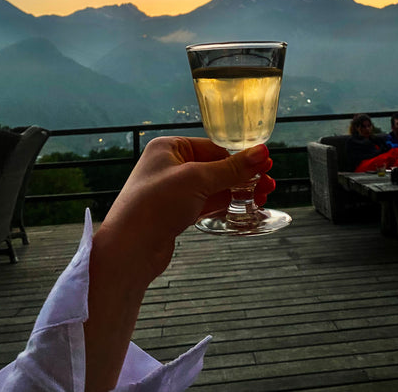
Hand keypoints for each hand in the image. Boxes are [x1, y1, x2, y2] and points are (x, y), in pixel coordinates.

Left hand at [85, 136, 274, 391]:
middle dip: (243, 175)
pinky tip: (244, 206)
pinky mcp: (176, 213)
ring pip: (213, 187)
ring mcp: (173, 191)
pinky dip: (225, 204)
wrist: (129, 249)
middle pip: (216, 166)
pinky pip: (207, 203)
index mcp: (169, 148)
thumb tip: (262, 152)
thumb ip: (231, 168)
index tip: (265, 163)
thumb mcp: (197, 180)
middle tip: (268, 184)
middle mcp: (169, 166)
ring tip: (262, 196)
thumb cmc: (156, 205)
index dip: (240, 156)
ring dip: (237, 190)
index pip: (213, 147)